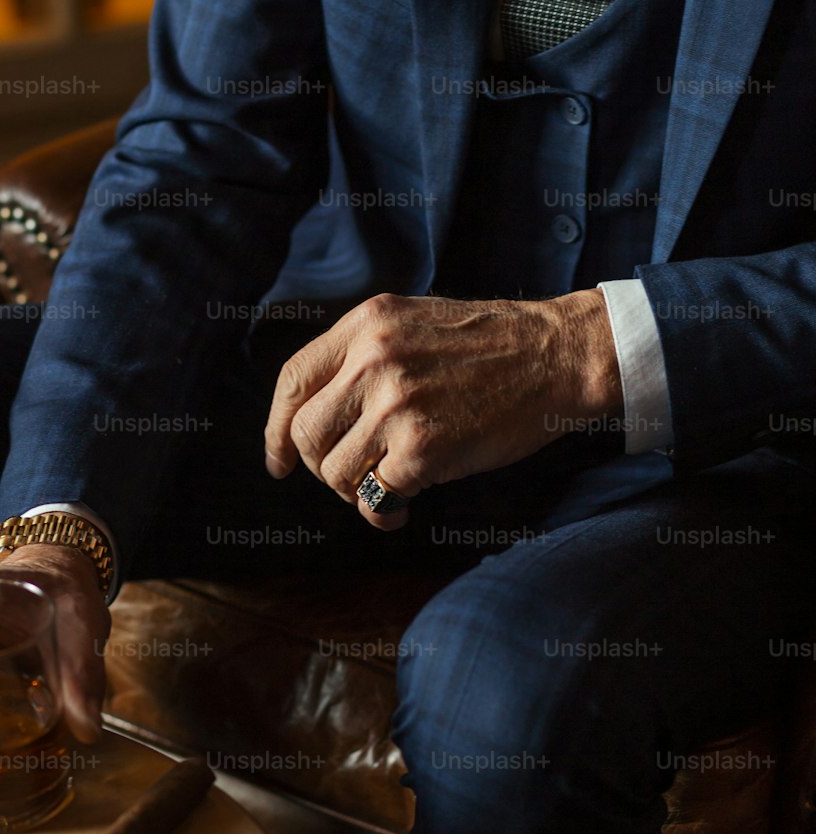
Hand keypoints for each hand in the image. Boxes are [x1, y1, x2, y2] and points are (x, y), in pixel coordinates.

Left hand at [264, 290, 622, 528]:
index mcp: (366, 324)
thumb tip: (320, 410)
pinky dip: (384, 513)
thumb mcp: (415, 320)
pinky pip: (376, 497)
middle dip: (320, 467)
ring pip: (336, 472)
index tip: (278, 462)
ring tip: (384, 487)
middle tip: (350, 477)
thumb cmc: (493, 345)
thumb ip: (365, 353)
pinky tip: (403, 508)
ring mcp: (397, 405)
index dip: (275, 429)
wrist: (558, 355)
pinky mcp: (424, 448)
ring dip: (354, 492)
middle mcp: (373, 360)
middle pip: (306, 433)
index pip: (293, 381)